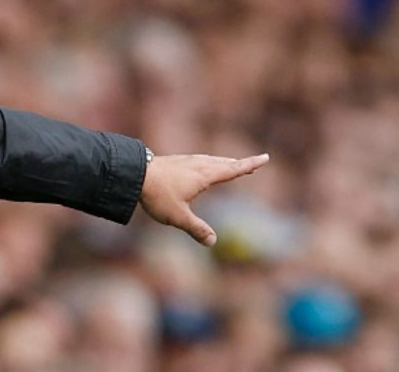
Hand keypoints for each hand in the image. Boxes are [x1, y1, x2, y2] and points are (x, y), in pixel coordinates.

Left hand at [139, 153, 269, 246]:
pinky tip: (200, 164)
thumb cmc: (157, 194)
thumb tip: (213, 242)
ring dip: (224, 162)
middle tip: (253, 162)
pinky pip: (199, 160)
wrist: (133, 173)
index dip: (250, 165)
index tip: (265, 157)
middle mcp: (198, 164)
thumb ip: (196, 229)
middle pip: (224, 163)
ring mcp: (186, 160)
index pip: (233, 170)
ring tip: (230, 163)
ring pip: (210, 160)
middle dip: (239, 164)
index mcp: (204, 175)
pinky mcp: (175, 161)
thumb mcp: (178, 217)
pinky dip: (208, 161)